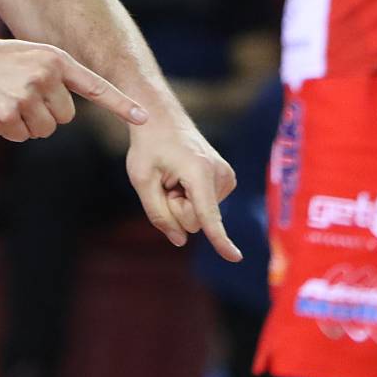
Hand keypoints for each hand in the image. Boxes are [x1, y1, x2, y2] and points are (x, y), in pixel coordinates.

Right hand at [0, 36, 147, 142]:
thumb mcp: (27, 55)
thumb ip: (52, 75)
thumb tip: (69, 109)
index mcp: (53, 59)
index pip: (94, 86)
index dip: (120, 104)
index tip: (144, 119)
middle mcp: (44, 75)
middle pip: (64, 116)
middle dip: (45, 113)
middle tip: (18, 95)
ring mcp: (25, 95)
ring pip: (45, 129)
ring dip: (26, 123)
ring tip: (4, 100)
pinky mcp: (6, 115)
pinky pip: (22, 136)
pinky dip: (9, 130)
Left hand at [124, 116, 241, 260]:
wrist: (161, 117)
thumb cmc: (148, 146)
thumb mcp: (142, 179)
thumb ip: (158, 213)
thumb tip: (180, 241)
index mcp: (199, 171)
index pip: (208, 214)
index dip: (219, 239)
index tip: (235, 258)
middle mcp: (220, 173)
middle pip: (197, 221)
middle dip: (176, 209)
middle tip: (165, 181)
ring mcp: (226, 176)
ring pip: (201, 215)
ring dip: (182, 201)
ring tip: (173, 175)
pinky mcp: (227, 179)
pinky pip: (206, 205)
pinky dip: (190, 196)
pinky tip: (182, 176)